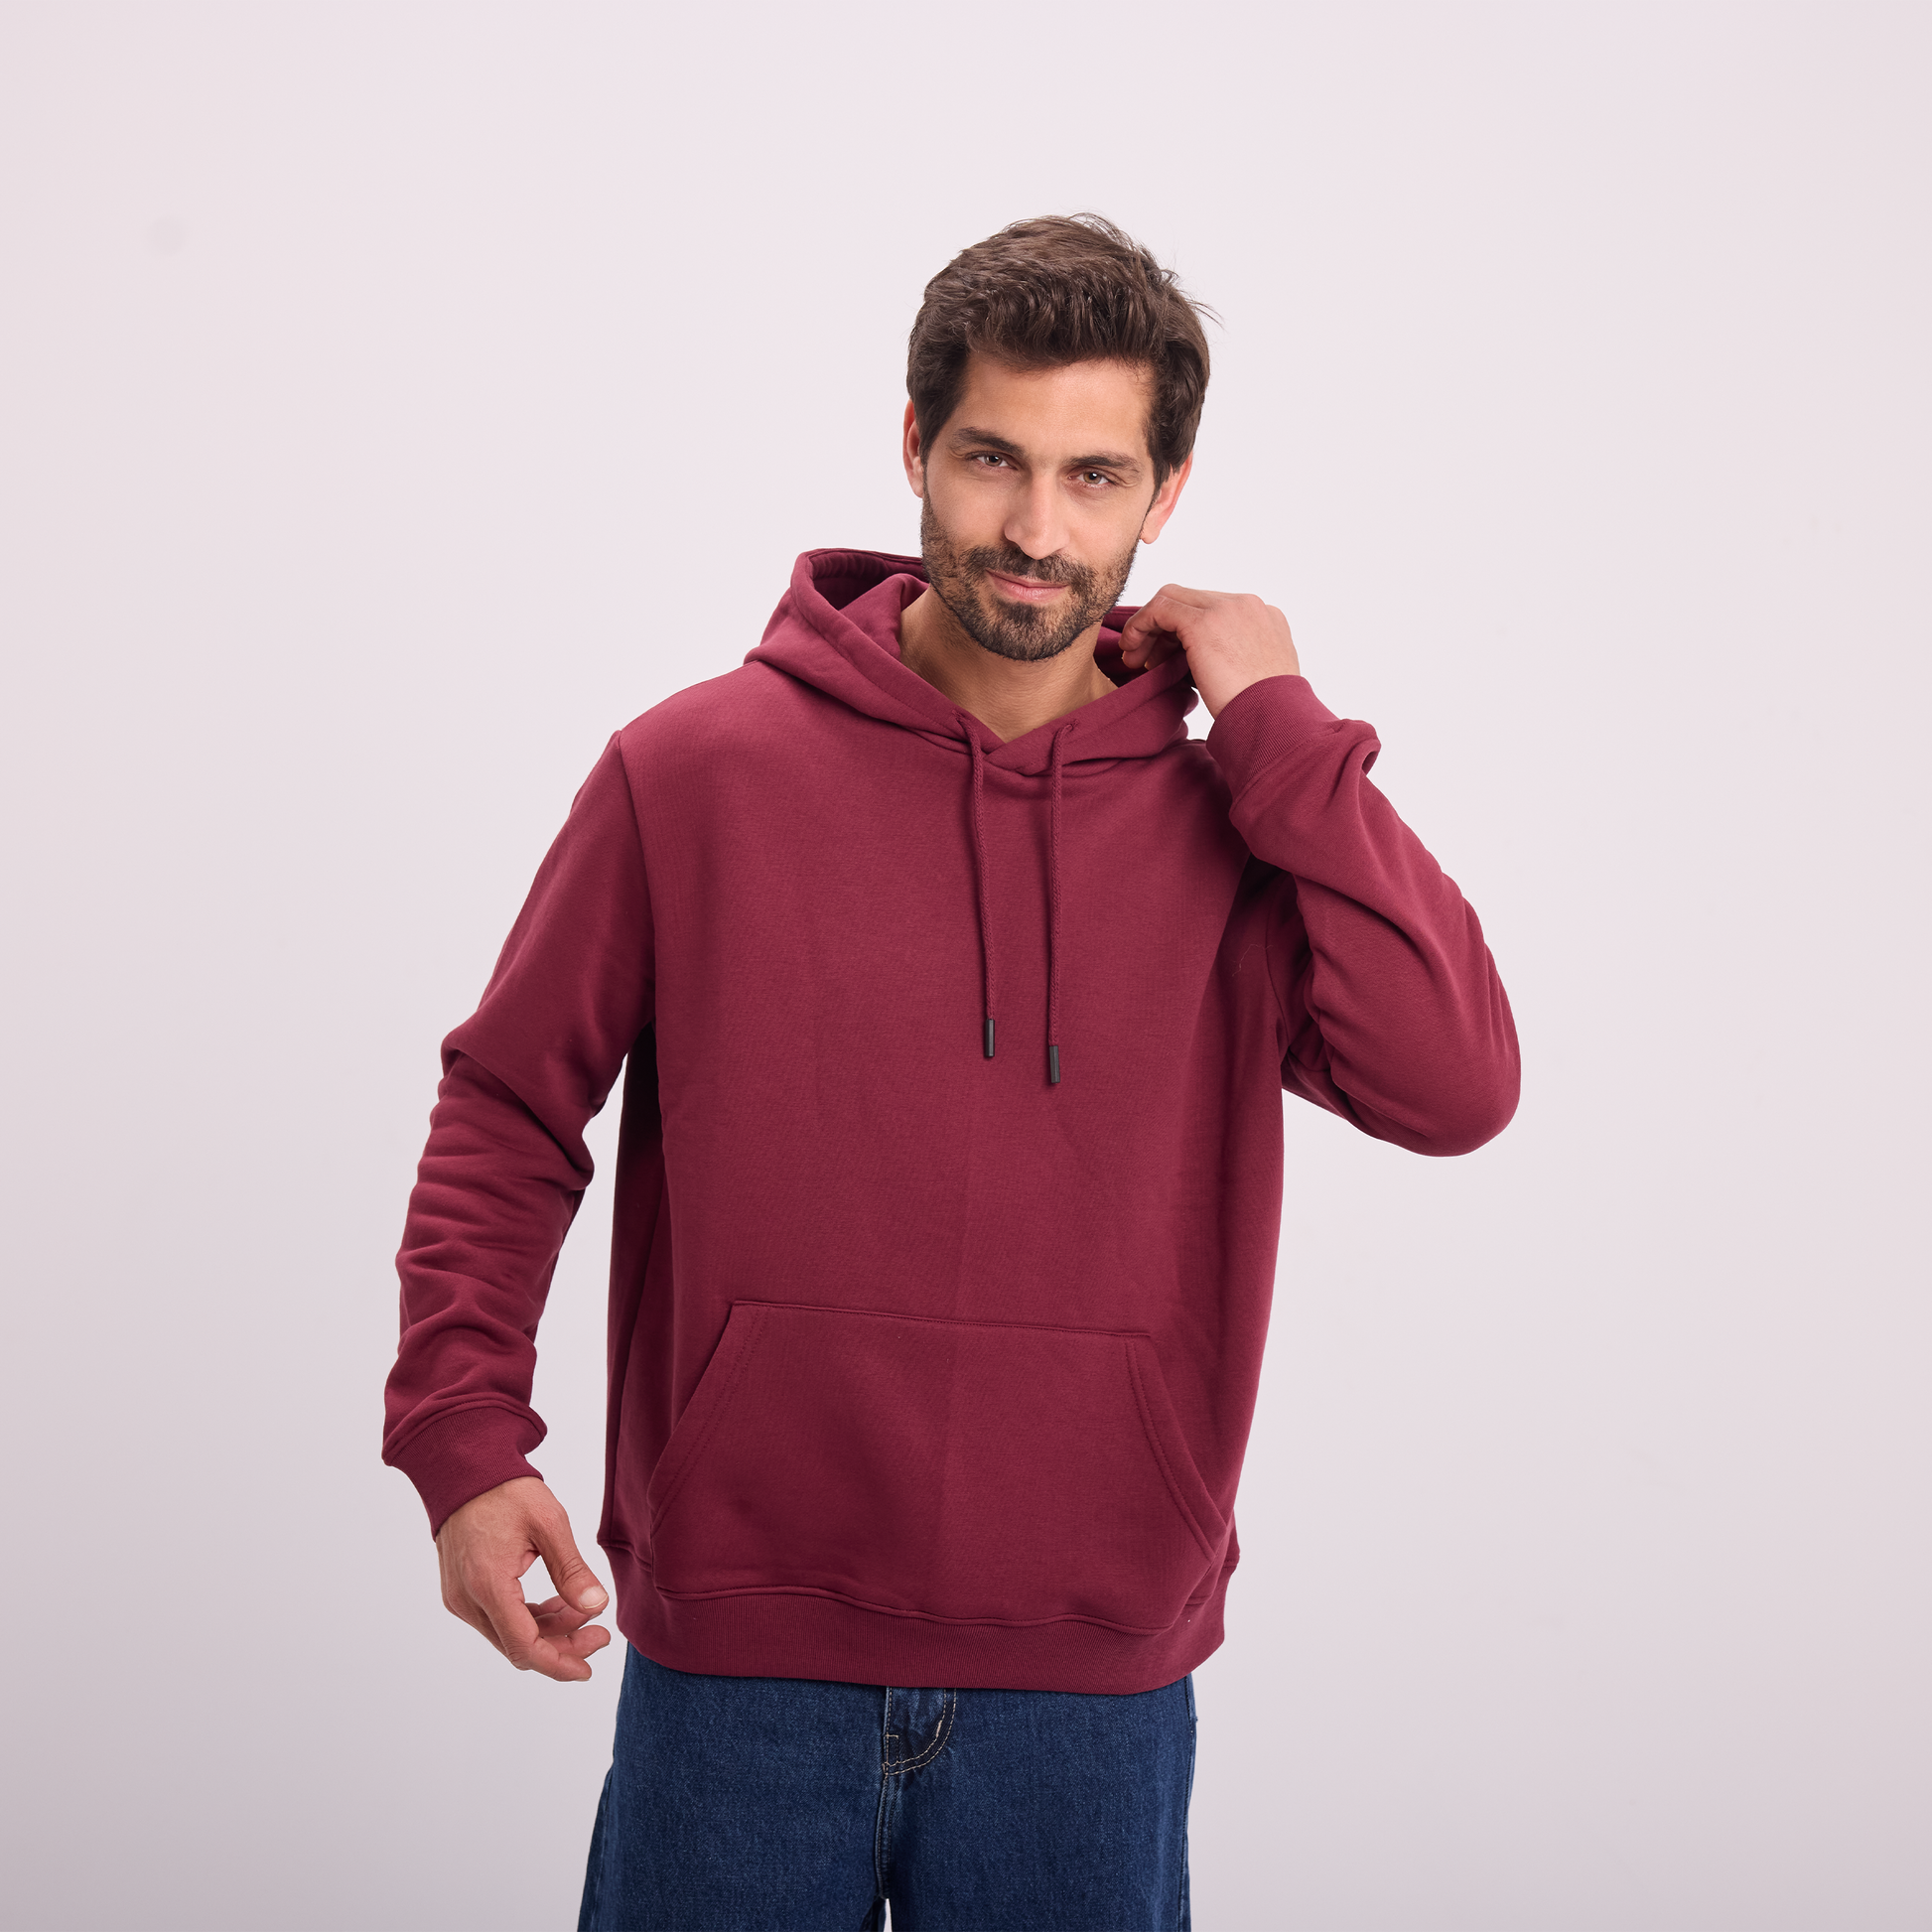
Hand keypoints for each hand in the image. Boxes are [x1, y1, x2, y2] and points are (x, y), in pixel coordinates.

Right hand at [435, 1476, 611, 1681]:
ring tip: (583, 1609)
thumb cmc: (505, 1490)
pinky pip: (498, 1619)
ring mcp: (460, 1598)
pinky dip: (529, 1617)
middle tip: (600, 1632)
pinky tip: (558, 1602)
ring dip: (548, 1629)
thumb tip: (596, 1607)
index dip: (559, 1663)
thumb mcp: (549, 1524)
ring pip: (509, 1635)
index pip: (525, 1646)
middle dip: (562, 1645)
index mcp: (488, 1585)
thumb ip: (572, 1570)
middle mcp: (467, 1600)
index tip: (589, 1666)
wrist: (463, 1469)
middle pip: (518, 1646)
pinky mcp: (461, 1592)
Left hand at [1116, 586, 1300, 717]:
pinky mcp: (1204, 622)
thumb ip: (1231, 657)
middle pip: (1191, 601)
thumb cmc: (1263, 713)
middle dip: (1162, 629)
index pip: (1211, 609)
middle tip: (1145, 659)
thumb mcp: (1252, 676)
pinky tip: (1132, 650)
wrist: (1274, 720)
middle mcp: (1247, 605)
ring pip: (1173, 599)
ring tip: (1135, 660)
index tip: (1165, 658)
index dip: (1181, 631)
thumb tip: (1197, 660)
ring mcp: (1228, 608)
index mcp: (1263, 617)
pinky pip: (1160, 608)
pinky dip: (1141, 625)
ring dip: (1149, 628)